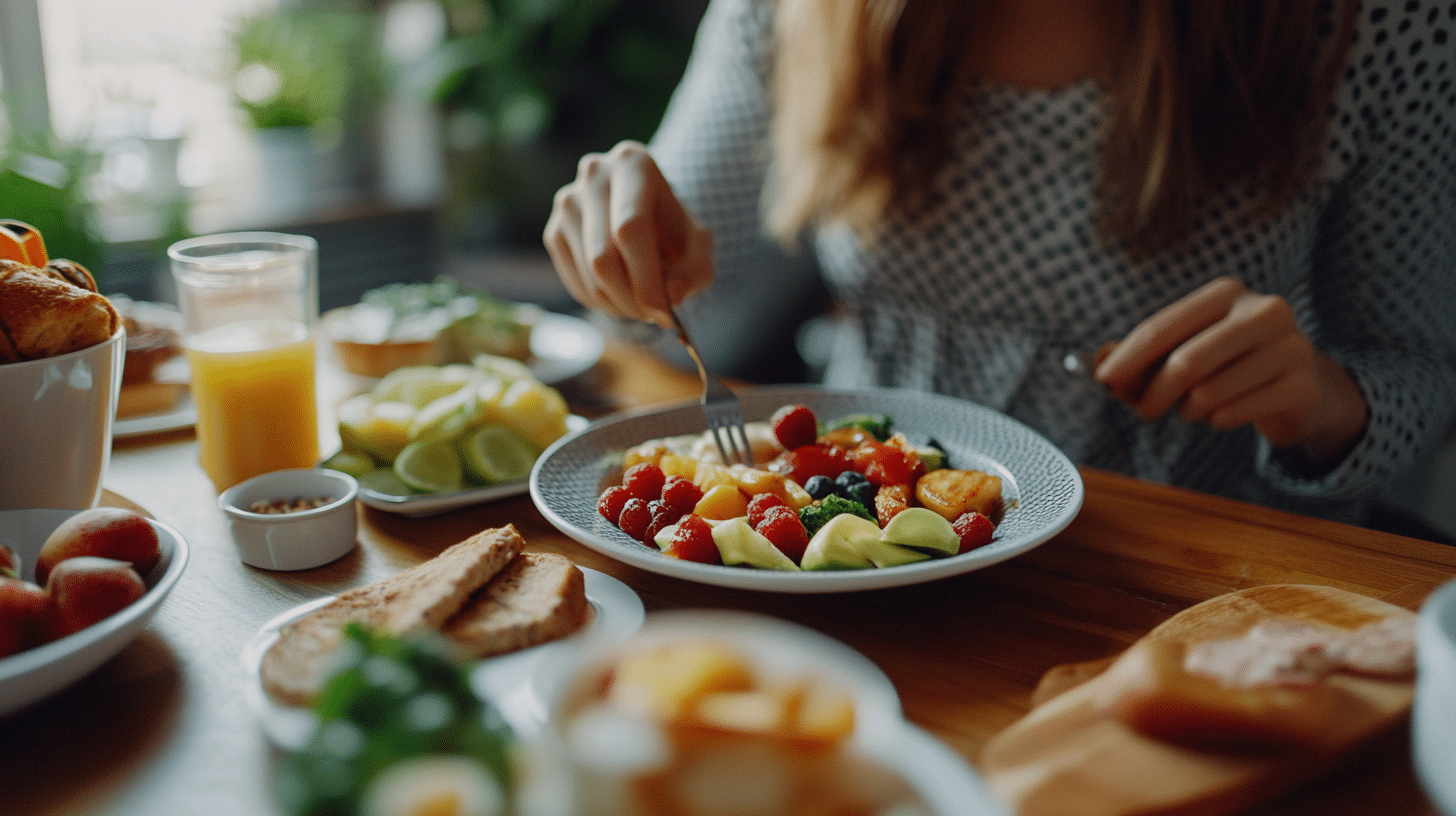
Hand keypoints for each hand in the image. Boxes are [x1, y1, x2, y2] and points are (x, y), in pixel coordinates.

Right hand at [542, 140, 713, 328]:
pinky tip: (622, 297)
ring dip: (619, 305)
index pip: (631, 228)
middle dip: (631, 299)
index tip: (664, 313)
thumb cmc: (676, 231)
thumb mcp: (699, 248)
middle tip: (654, 316)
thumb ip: (694, 272)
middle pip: (603, 257)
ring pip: (588, 274)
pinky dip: (601, 303)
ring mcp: (568, 202)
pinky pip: (574, 282)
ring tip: (643, 307)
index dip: (646, 278)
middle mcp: (594, 175)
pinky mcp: (555, 230)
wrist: (649, 217)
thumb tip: (671, 296)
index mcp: (633, 163)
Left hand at [1094, 277, 1368, 463]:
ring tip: (1196, 406)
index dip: (1127, 359)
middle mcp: (1263, 311)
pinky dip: (1217, 421)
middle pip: (1185, 363)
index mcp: (1226, 293)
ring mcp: (1290, 347)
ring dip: (1188, 410)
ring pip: (1208, 393)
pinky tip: (1225, 413)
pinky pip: (1234, 413)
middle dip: (1153, 394)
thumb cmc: (1226, 366)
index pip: (1161, 328)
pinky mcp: (1303, 386)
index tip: (1103, 382)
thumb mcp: (1181, 352)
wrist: (1298, 389)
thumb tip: (1099, 361)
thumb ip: (1137, 357)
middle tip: (1144, 412)